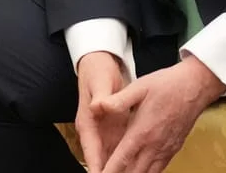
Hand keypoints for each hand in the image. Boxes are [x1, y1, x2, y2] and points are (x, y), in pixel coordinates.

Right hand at [75, 52, 130, 171]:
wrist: (99, 64)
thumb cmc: (97, 72)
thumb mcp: (99, 83)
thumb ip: (100, 98)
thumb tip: (97, 107)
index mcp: (87, 123)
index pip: (91, 152)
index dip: (98, 167)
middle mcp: (94, 132)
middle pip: (101, 160)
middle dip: (110, 172)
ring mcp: (104, 133)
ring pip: (111, 158)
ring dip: (120, 169)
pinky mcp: (114, 130)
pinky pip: (120, 150)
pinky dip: (127, 161)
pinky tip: (138, 168)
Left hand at [96, 55, 225, 172]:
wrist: (196, 86)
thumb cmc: (167, 85)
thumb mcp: (139, 87)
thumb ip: (117, 100)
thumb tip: (96, 107)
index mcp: (142, 132)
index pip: (121, 160)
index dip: (109, 171)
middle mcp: (154, 145)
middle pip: (133, 172)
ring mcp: (165, 149)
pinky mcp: (173, 149)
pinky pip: (159, 169)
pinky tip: (140, 172)